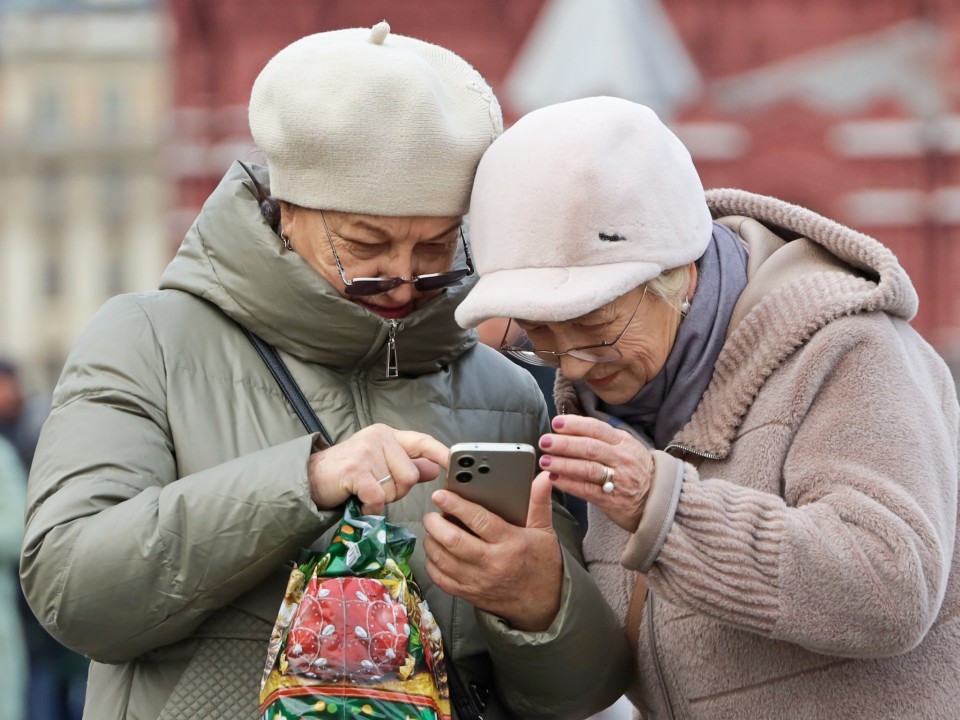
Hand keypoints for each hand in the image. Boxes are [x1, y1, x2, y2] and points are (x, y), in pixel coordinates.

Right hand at [308, 423, 448, 514]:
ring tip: (364, 492)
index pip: (422, 441)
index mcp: (387, 435)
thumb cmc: (346, 473)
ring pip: (396, 487)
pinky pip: (379, 497)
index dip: (441, 453)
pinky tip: (359, 501)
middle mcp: (379, 437)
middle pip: (411, 475)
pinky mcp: (356, 469)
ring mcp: (367, 451)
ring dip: (382, 499)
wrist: (309, 479)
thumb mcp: (379, 464)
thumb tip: (435, 468)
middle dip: (397, 490)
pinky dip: (370, 506)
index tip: (456, 464)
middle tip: (375, 488)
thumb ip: (407, 465)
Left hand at [422, 473, 561, 631]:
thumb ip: (539, 503)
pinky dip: (432, 563)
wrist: (543, 603)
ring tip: (431, 529)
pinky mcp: (469, 594)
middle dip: (435, 524)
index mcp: (511, 543)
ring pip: (443, 560)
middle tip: (431, 514)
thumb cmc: (542, 564)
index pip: (479, 521)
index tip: (441, 495)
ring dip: (431, 541)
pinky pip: (441, 579)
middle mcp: (492, 563)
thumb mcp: (544, 531)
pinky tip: (434, 551)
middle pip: (454, 541)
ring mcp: (478, 581)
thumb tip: (543, 478)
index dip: (457, 506)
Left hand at [539, 415, 652, 532]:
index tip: (556, 423)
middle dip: (564, 444)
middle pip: (589, 447)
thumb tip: (570, 429)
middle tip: (545, 442)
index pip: (596, 428)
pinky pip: (587, 490)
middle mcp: (621, 458)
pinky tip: (554, 479)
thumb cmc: (635, 470)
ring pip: (587, 468)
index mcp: (623, 442)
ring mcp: (618, 479)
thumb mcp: (626, 448)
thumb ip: (602, 439)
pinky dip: (569, 484)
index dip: (575, 425)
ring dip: (563, 464)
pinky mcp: (612, 500)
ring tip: (545, 461)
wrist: (658, 499)